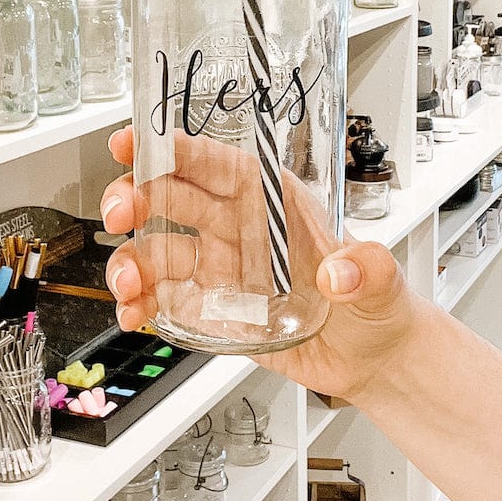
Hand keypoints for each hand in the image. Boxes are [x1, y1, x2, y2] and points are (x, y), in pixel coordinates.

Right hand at [101, 127, 419, 403]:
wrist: (372, 357)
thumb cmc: (377, 303)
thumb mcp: (381, 280)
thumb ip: (368, 269)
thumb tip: (341, 273)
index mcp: (273, 201)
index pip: (217, 164)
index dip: (175, 149)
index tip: (137, 143)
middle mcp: (240, 227)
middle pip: (173, 198)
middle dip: (136, 197)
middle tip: (120, 214)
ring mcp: (221, 268)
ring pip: (158, 250)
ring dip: (132, 260)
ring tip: (128, 284)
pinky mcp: (213, 309)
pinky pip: (164, 298)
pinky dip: (140, 304)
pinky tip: (134, 314)